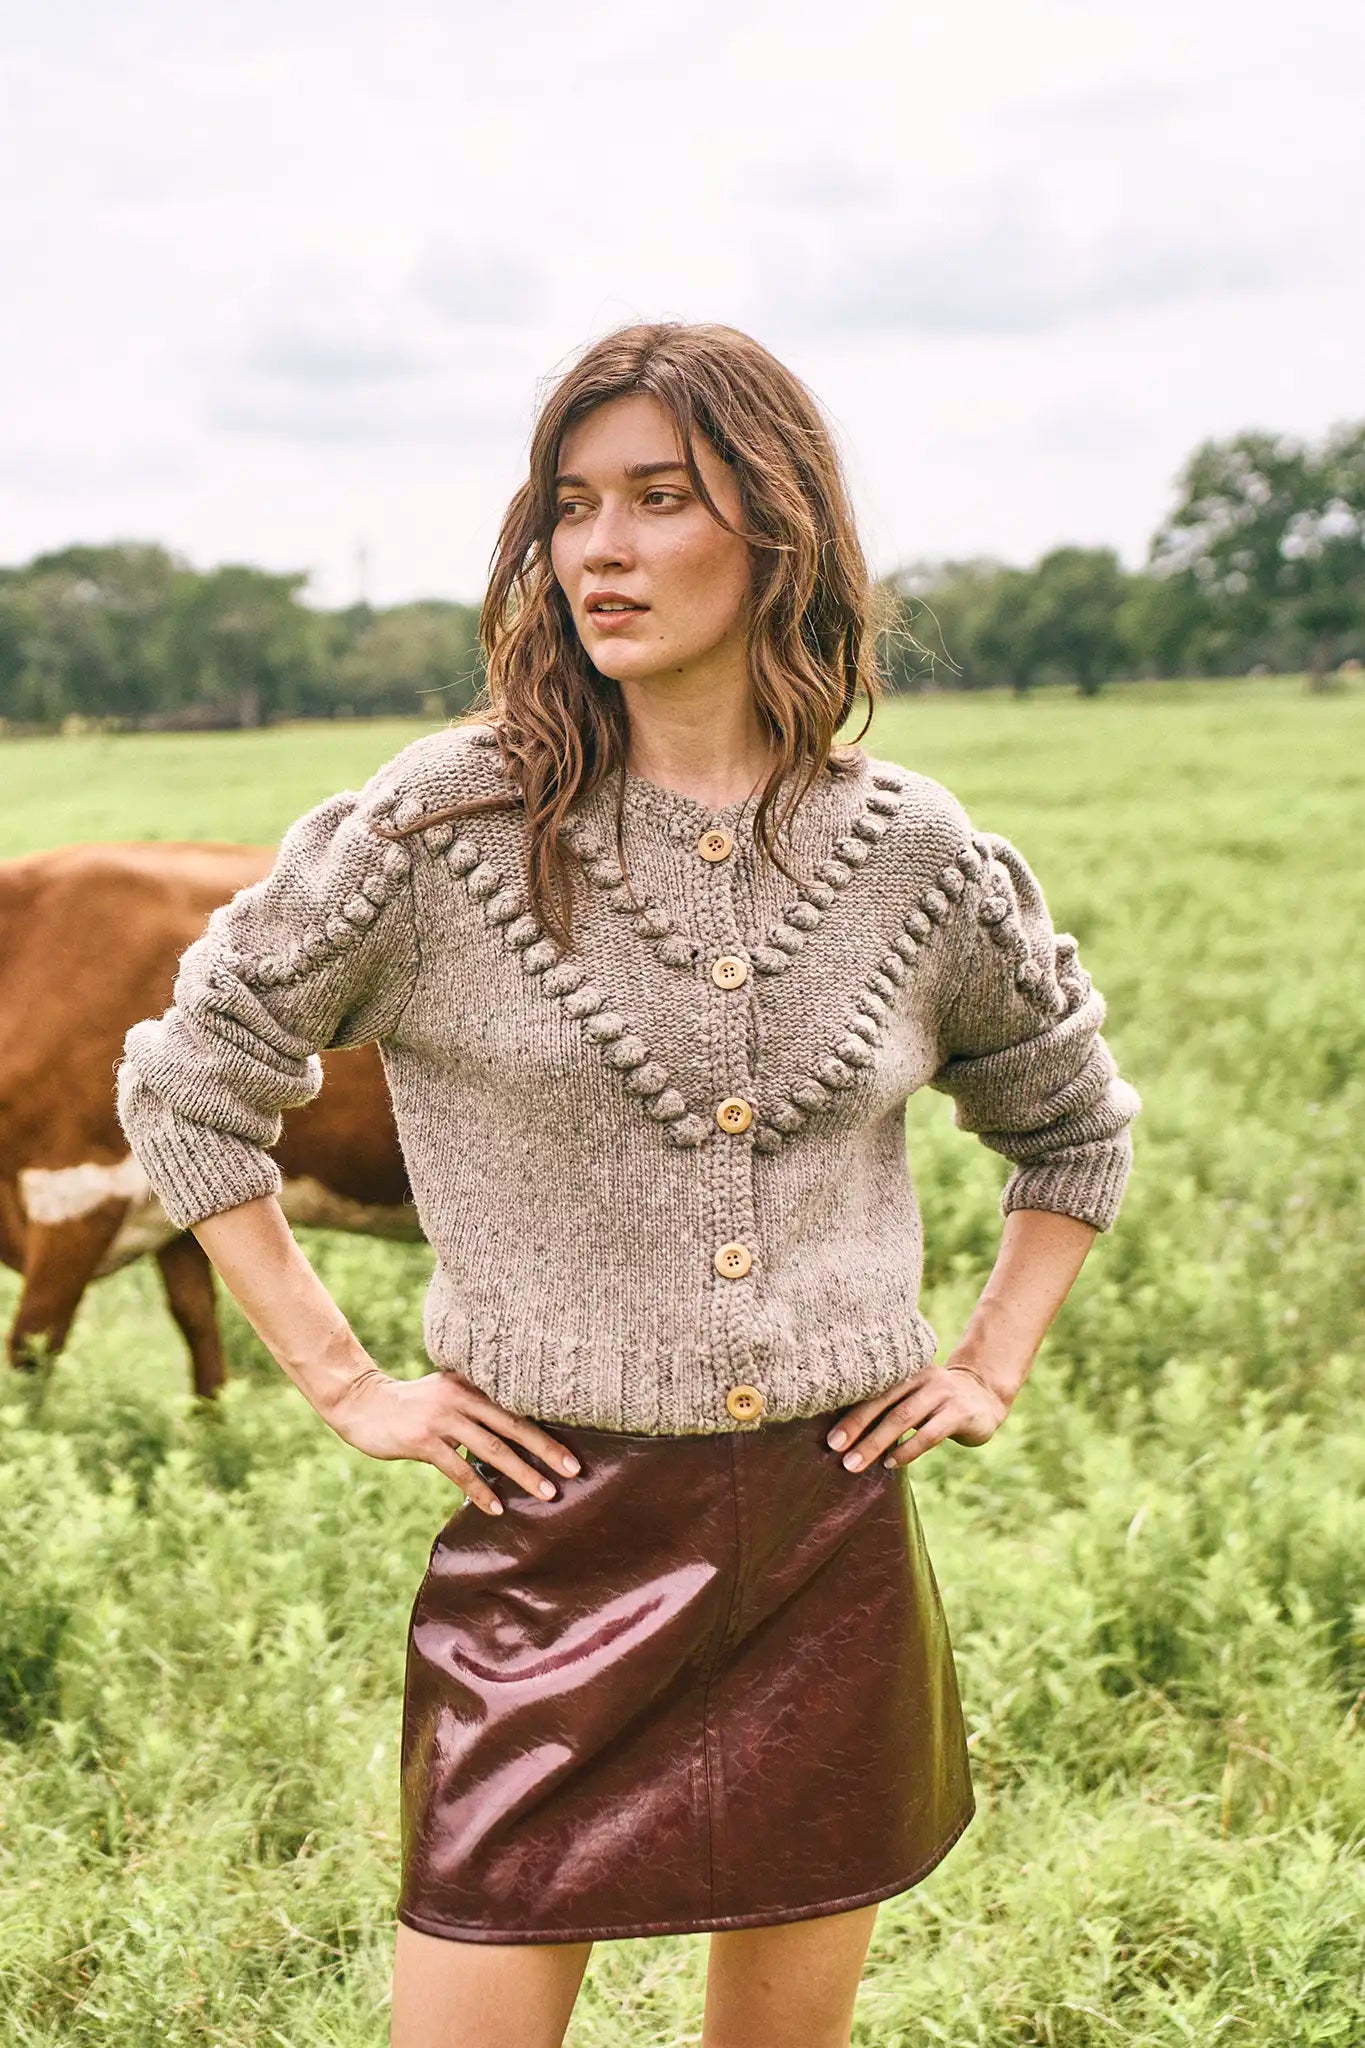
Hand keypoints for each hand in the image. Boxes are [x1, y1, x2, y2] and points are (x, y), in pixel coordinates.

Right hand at [321, 1364, 580, 1515]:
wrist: (362, 1403)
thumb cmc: (410, 1405)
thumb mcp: (446, 1395)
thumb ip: (475, 1408)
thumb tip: (512, 1436)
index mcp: (471, 1384)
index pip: (516, 1406)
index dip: (546, 1427)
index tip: (573, 1445)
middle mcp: (461, 1397)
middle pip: (513, 1425)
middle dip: (546, 1449)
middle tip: (574, 1469)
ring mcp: (443, 1419)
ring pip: (492, 1449)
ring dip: (522, 1473)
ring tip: (547, 1492)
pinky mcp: (424, 1440)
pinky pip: (459, 1469)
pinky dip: (480, 1489)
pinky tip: (497, 1507)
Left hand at [825, 1361, 1010, 1472]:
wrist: (983, 1396)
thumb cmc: (932, 1401)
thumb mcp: (910, 1394)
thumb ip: (884, 1404)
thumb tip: (840, 1430)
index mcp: (905, 1368)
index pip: (872, 1388)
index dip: (847, 1410)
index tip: (827, 1435)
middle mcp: (922, 1376)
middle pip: (883, 1402)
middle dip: (856, 1426)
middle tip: (834, 1448)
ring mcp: (943, 1393)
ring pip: (903, 1418)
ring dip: (876, 1442)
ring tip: (854, 1464)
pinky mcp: (960, 1413)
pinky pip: (929, 1433)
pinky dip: (907, 1450)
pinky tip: (890, 1464)